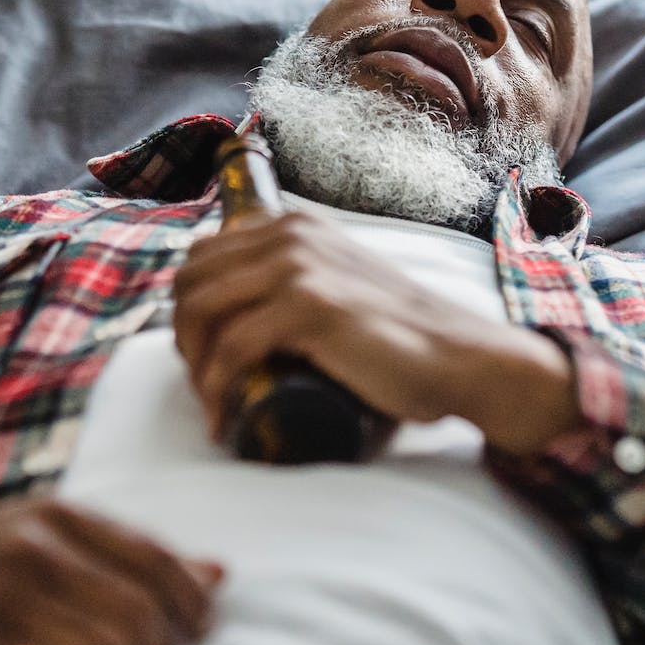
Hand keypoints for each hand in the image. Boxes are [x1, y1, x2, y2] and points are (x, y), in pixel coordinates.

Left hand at [172, 211, 579, 454]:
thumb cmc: (401, 338)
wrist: (461, 357)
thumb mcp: (340, 284)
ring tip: (211, 404)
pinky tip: (222, 419)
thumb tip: (252, 311)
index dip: (187, 309)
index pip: (203, 257)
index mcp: (292, 225)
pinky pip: (232, 349)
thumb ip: (303, 279)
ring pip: (203, 313)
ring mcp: (299, 267)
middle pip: (191, 282)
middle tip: (205, 384)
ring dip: (194, 366)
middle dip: (184, 338)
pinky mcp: (310, 307)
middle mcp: (290, 235)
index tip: (201, 355)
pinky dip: (217, 389)